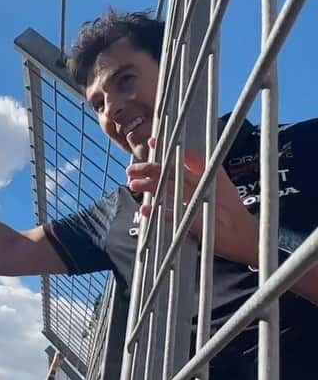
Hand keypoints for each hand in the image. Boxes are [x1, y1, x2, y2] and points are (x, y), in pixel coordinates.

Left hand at [127, 145, 258, 265]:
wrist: (249, 236)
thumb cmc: (231, 210)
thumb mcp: (219, 184)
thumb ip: (199, 172)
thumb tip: (177, 161)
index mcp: (212, 173)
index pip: (187, 156)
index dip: (168, 149)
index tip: (152, 143)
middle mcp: (208, 183)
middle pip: (174, 171)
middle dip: (150, 168)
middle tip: (132, 169)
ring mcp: (204, 202)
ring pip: (171, 189)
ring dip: (150, 186)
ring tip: (134, 185)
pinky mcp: (200, 222)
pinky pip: (174, 215)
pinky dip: (158, 212)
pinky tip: (146, 210)